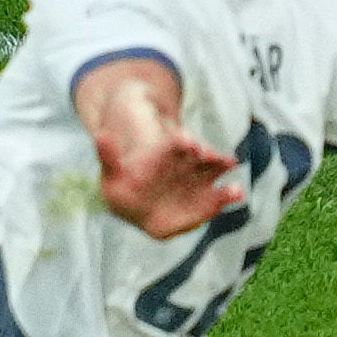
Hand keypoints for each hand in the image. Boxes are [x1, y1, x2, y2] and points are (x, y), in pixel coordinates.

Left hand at [92, 116, 240, 236]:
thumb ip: (109, 155)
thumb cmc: (126, 184)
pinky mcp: (207, 197)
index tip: (184, 141)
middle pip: (196, 155)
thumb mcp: (113, 171)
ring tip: (229, 164)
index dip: (179, 143)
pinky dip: (229, 194)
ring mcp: (198, 178)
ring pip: (212, 170)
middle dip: (204, 154)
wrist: (141, 202)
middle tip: (208, 153)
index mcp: (162, 153)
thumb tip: (99, 134)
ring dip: (220, 166)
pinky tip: (237, 192)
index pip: (172, 145)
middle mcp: (184, 162)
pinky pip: (219, 195)